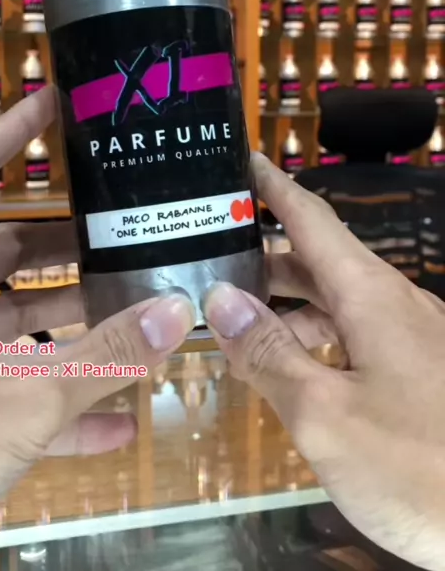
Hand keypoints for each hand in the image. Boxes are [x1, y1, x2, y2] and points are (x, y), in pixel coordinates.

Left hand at [0, 87, 194, 524]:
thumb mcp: (24, 400)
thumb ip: (106, 355)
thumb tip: (180, 312)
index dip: (11, 128)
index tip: (56, 102)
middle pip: (7, 246)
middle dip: (69, 240)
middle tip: (126, 227)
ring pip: (12, 317)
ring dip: (71, 318)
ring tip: (135, 311)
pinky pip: (10, 386)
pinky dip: (56, 401)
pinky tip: (114, 429)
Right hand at [204, 153, 444, 570]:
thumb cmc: (417, 466)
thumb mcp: (324, 415)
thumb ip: (269, 354)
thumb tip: (222, 298)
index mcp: (370, 296)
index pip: (312, 219)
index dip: (274, 187)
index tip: (241, 161)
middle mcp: (392, 304)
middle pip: (318, 261)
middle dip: (264, 255)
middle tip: (207, 259)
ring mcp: (411, 338)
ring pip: (337, 302)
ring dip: (285, 306)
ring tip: (233, 324)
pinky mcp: (420, 371)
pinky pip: (356, 335)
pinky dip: (314, 339)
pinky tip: (289, 371)